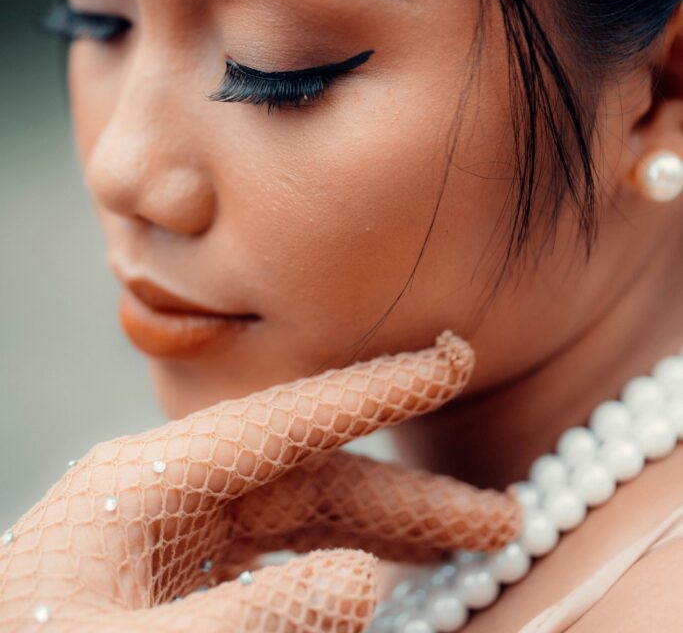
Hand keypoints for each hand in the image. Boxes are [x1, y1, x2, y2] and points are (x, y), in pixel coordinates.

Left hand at [0, 330, 521, 631]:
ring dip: (379, 537)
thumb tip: (366, 580)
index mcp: (146, 482)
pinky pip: (272, 563)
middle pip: (311, 480)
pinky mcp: (175, 583)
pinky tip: (374, 582)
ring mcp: (173, 541)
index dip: (375, 391)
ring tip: (460, 552)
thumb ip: (250, 618)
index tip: (449, 360)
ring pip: (300, 523)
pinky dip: (329, 571)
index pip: (284, 422)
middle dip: (405, 497)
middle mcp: (169, 496)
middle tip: (498, 517)